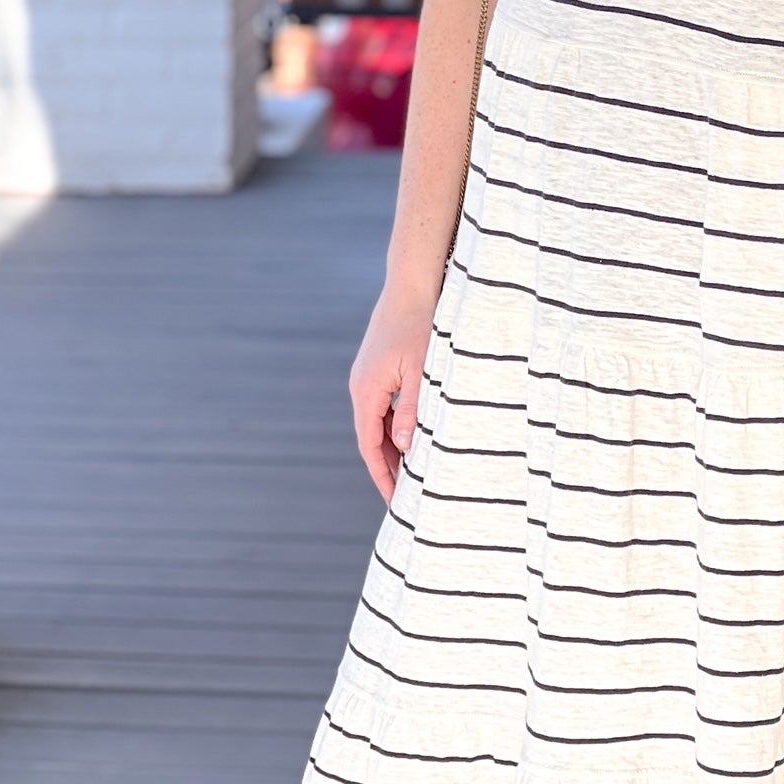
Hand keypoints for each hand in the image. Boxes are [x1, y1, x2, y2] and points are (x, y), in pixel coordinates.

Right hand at [350, 289, 435, 501]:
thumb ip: (412, 410)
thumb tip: (403, 448)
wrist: (413, 282)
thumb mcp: (422, 371)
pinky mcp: (379, 366)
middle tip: (408, 494)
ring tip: (414, 469)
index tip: (396, 501)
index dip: (382, 474)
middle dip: (387, 465)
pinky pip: (384, 404)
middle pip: (372, 437)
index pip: (370, 445)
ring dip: (393, 445)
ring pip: (379, 421)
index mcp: (366, 391)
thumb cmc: (421, 324)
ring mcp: (368, 375)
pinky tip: (414, 432)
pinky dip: (396, 423)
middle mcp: (361, 385)